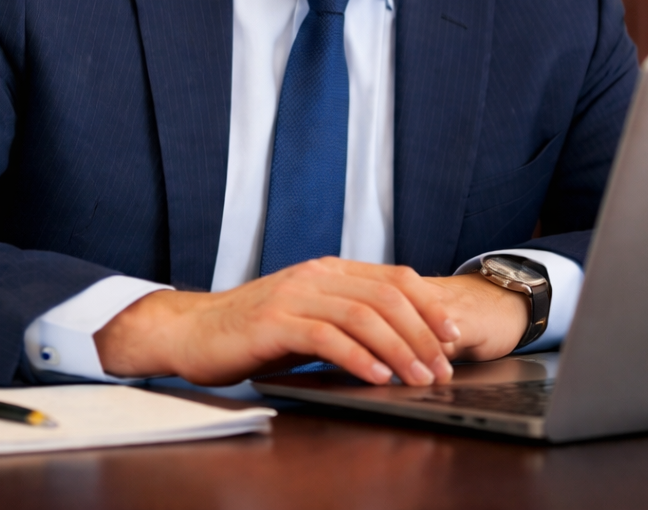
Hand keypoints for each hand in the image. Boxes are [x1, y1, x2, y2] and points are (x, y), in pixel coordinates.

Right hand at [93, 258, 528, 386]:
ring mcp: (294, 295)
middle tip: (442, 368)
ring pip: (362, 315)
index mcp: (328, 270)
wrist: (194, 330)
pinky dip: (358, 357)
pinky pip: (326, 336)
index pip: (393, 277)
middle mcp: (315, 275)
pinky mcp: (274, 321)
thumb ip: (346, 315)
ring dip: (398, 349)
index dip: (429, 305)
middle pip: (385, 296)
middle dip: (422, 334)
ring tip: (418, 378)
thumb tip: (402, 337)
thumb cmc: (254, 329)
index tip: (454, 336)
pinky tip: (376, 376)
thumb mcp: (308, 314)